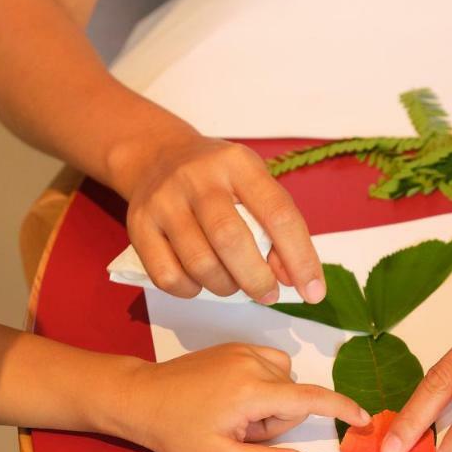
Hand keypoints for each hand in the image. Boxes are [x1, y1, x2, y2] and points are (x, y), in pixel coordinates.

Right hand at [115, 125, 325, 303]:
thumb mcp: (254, 185)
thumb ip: (277, 226)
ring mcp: (164, 200)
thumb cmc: (219, 179)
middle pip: (231, 240)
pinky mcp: (138, 225)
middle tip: (268, 294)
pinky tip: (200, 283)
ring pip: (199, 263)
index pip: (278, 214)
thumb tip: (292, 277)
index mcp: (238, 164)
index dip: (300, 258)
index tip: (313, 291)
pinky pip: (167, 276)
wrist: (157, 156)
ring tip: (234, 285)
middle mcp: (198, 177)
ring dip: (225, 287)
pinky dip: (191, 290)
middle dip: (257, 279)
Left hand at [122, 343, 367, 451]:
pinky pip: (270, 367)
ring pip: (284, 382)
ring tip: (232, 416)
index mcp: (250, 390)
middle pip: (293, 396)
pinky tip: (231, 399)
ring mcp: (243, 350)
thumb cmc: (175, 430)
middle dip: (277, 420)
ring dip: (269, 404)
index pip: (309, 398)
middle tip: (239, 432)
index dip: (341, 408)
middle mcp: (252, 362)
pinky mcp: (236, 346)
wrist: (141, 397)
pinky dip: (261, 387)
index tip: (364, 418)